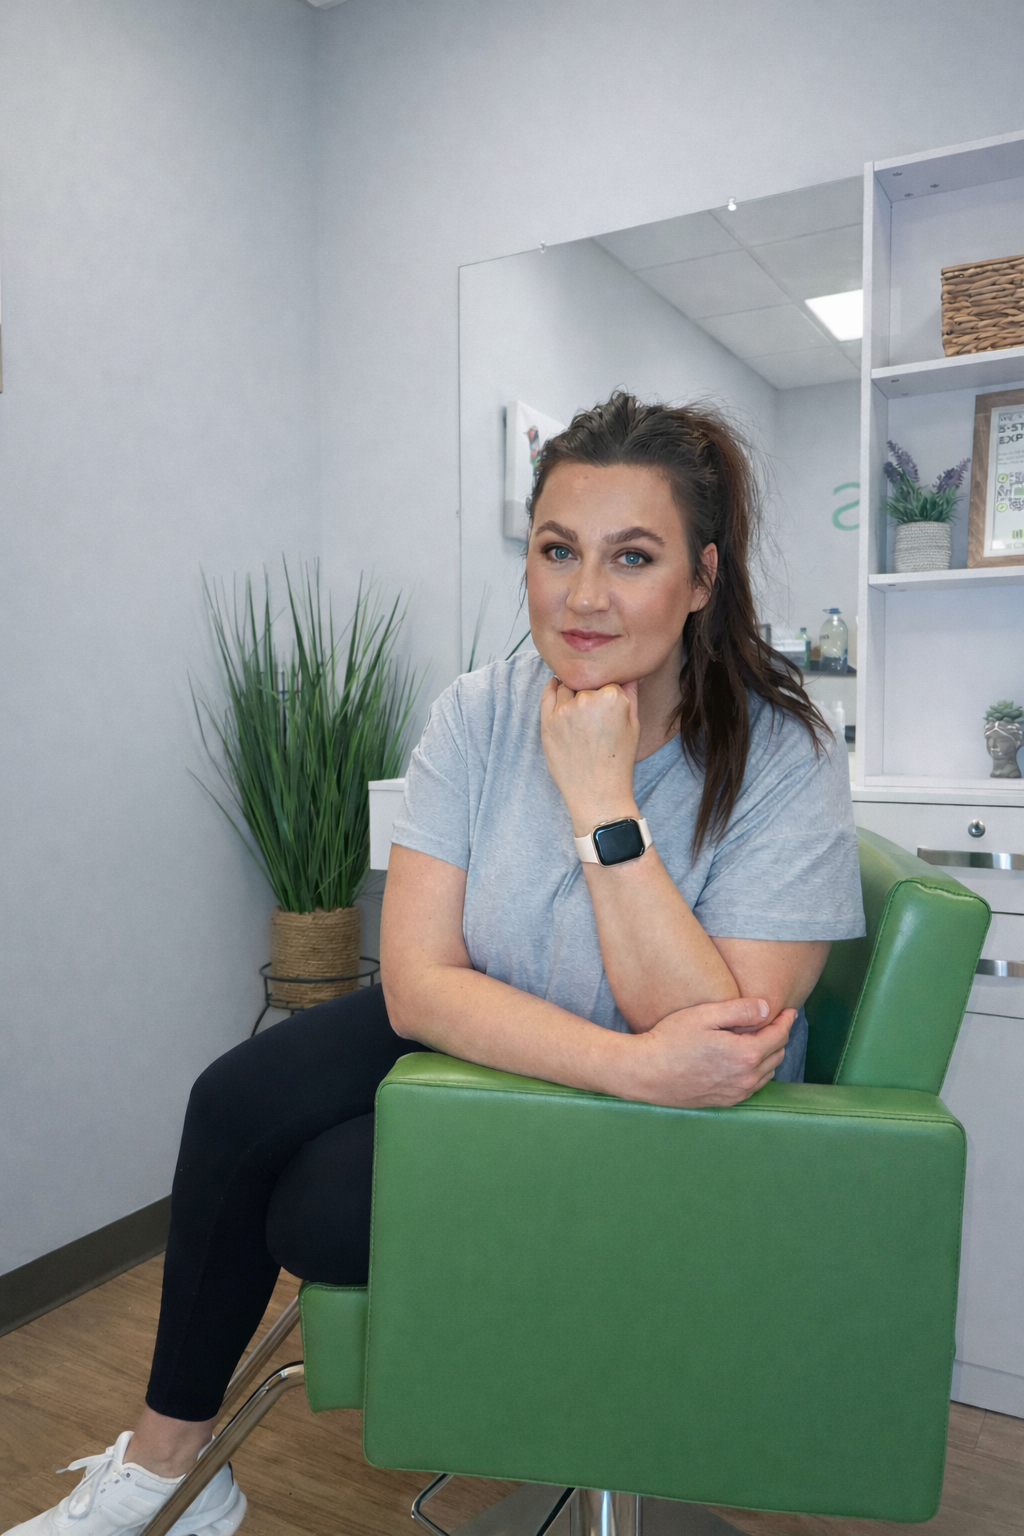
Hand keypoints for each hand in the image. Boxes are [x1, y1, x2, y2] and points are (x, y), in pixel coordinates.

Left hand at [540, 675, 640, 831]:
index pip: (608, 679)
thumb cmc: (618, 761)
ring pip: (567, 686)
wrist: (597, 794)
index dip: (608, 689)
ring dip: (572, 692)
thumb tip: (629, 670)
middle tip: (594, 712)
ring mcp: (564, 711)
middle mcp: (587, 700)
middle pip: (587, 682)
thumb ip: (631, 693)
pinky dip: (552, 687)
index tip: (607, 699)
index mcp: (612, 697)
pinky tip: (556, 686)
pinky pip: (547, 694)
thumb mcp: (634, 725)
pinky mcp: (547, 722)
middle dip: (590, 692)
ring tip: (580, 712)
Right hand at [628, 997, 795, 1107]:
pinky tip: (744, 1060)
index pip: (779, 1035)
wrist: (647, 1072)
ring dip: (769, 1054)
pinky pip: (753, 1086)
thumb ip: (740, 1010)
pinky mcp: (726, 1101)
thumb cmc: (671, 1039)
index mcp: (745, 1054)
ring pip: (768, 1072)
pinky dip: (757, 1071)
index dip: (786, 1020)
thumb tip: (767, 1008)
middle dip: (779, 1036)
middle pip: (777, 1054)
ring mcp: (736, 1093)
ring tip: (760, 1038)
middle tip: (773, 1021)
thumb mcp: (705, 1015)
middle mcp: (746, 1078)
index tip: (789, 1010)